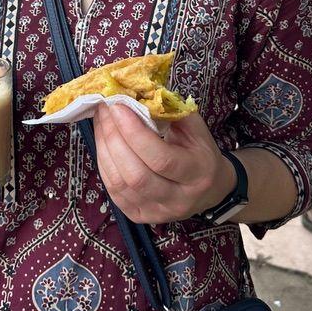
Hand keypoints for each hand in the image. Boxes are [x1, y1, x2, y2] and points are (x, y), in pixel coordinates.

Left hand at [92, 104, 236, 223]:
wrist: (210, 188)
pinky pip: (114, 191)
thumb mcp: (194, 127)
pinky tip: (103, 142)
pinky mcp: (140, 217)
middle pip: (136, 175)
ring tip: (101, 121)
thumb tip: (135, 93)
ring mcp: (157, 212)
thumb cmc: (200, 150)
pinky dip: (104, 163)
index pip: (160, 158)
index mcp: (197, 173)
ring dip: (104, 148)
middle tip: (104, 109)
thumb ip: (169, 111)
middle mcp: (178, 200)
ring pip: (120, 184)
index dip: (134, 132)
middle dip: (114, 137)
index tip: (118, 106)